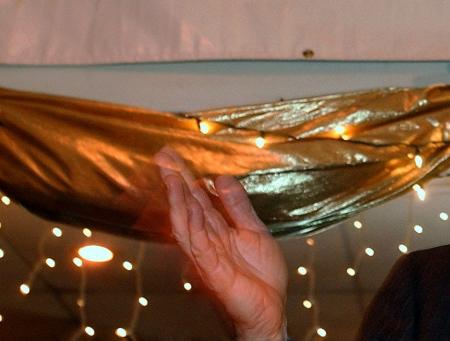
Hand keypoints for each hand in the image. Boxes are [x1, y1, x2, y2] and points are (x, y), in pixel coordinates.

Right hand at [157, 147, 287, 340]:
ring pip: (187, 222)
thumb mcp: (254, 231)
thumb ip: (238, 207)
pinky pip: (197, 243)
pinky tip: (185, 204)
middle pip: (188, 206)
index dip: (186, 178)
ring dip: (178, 198)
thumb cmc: (261, 277)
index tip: (173, 156)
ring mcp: (206, 255)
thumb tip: (221, 178)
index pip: (198, 200)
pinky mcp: (211, 270)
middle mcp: (208, 240)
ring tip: (170, 175)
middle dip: (176, 181)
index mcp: (218, 231)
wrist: (270, 309)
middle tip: (163, 155)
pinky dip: (190, 223)